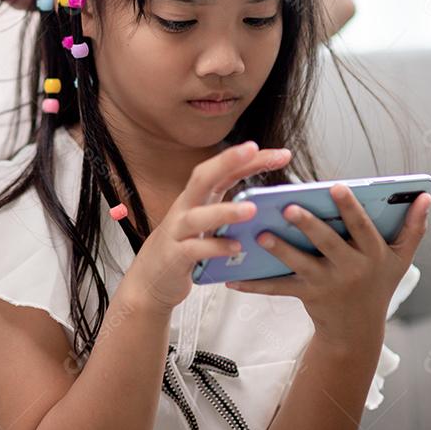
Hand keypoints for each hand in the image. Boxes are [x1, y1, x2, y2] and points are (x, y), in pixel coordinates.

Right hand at [119, 142, 293, 314]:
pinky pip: (195, 250)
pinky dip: (215, 248)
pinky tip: (236, 247)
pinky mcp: (174, 256)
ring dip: (225, 211)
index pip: (222, 171)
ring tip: (252, 209)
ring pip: (198, 216)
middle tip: (253, 149)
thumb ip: (230, 212)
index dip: (248, 160)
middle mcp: (185, 208)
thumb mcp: (206, 224)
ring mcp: (177, 232)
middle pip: (202, 178)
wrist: (150, 280)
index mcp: (196, 198)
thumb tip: (270, 205)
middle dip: (226, 161)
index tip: (280, 153)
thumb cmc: (184, 248)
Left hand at [227, 184, 430, 350]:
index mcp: (373, 254)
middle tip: (289, 207)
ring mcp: (326, 284)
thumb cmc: (378, 285)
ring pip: (300, 265)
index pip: (361, 227)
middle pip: (328, 243)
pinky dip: (255, 284)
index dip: (350, 207)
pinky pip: (277, 289)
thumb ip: (414, 228)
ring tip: (261, 235)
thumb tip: (426, 197)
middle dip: (309, 225)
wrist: (359, 329)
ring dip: (280, 250)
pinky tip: (234, 278)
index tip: (336, 187)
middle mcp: (350, 269)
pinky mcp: (305, 295)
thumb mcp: (401, 260)